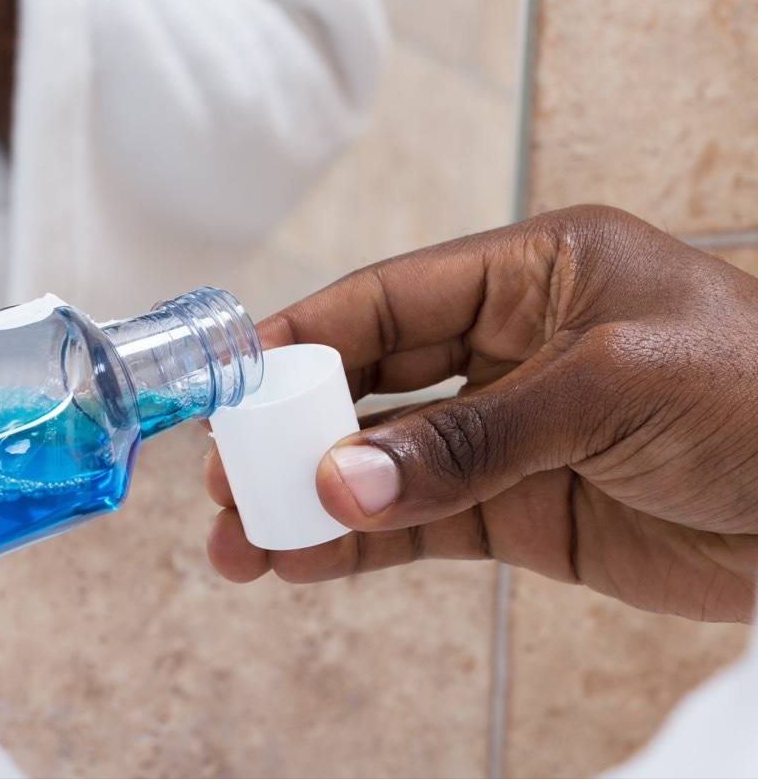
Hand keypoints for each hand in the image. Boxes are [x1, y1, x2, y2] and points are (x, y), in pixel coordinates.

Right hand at [205, 204, 757, 621]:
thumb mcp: (612, 389)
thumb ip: (472, 437)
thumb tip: (342, 483)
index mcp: (531, 274)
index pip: (388, 298)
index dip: (303, 339)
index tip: (230, 383)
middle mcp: (508, 347)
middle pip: (370, 383)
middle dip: (291, 430)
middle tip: (223, 478)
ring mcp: (509, 435)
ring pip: (383, 464)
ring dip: (310, 499)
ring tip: (239, 542)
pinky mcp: (522, 512)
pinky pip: (422, 525)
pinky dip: (362, 544)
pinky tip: (304, 562)